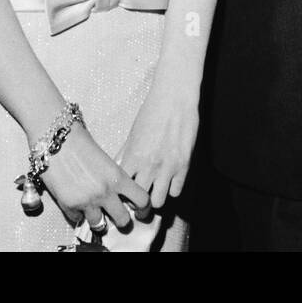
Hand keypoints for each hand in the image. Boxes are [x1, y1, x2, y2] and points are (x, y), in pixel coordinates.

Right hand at [39, 121, 149, 230]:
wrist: (57, 141)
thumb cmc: (82, 145)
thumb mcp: (107, 162)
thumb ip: (116, 180)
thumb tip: (122, 198)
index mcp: (118, 177)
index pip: (142, 200)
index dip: (144, 208)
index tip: (140, 211)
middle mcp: (105, 192)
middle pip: (123, 220)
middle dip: (121, 220)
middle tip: (117, 215)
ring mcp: (87, 201)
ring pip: (100, 225)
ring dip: (98, 219)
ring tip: (96, 211)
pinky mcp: (69, 206)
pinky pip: (78, 220)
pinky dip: (79, 214)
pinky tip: (77, 202)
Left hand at [114, 79, 198, 210]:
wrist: (174, 97)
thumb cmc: (152, 111)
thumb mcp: (133, 134)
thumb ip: (126, 155)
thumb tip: (117, 170)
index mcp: (133, 157)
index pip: (122, 191)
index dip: (123, 196)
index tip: (124, 196)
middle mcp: (149, 166)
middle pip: (139, 202)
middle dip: (138, 205)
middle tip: (139, 201)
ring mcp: (167, 167)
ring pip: (158, 202)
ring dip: (156, 198)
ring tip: (155, 191)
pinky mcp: (184, 165)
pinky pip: (176, 191)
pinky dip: (172, 189)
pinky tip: (170, 180)